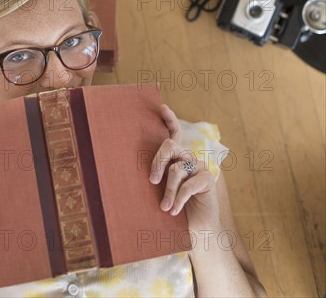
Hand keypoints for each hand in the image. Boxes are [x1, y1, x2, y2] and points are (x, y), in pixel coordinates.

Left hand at [150, 105, 220, 233]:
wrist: (197, 231)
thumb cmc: (174, 210)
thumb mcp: (160, 192)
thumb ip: (156, 178)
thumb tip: (131, 172)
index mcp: (176, 158)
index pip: (174, 133)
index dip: (169, 119)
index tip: (162, 108)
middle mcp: (188, 158)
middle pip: (170, 146)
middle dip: (158, 161)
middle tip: (152, 180)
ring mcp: (199, 167)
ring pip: (177, 169)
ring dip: (168, 191)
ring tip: (165, 208)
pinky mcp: (208, 179)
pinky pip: (188, 185)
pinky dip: (178, 199)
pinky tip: (174, 211)